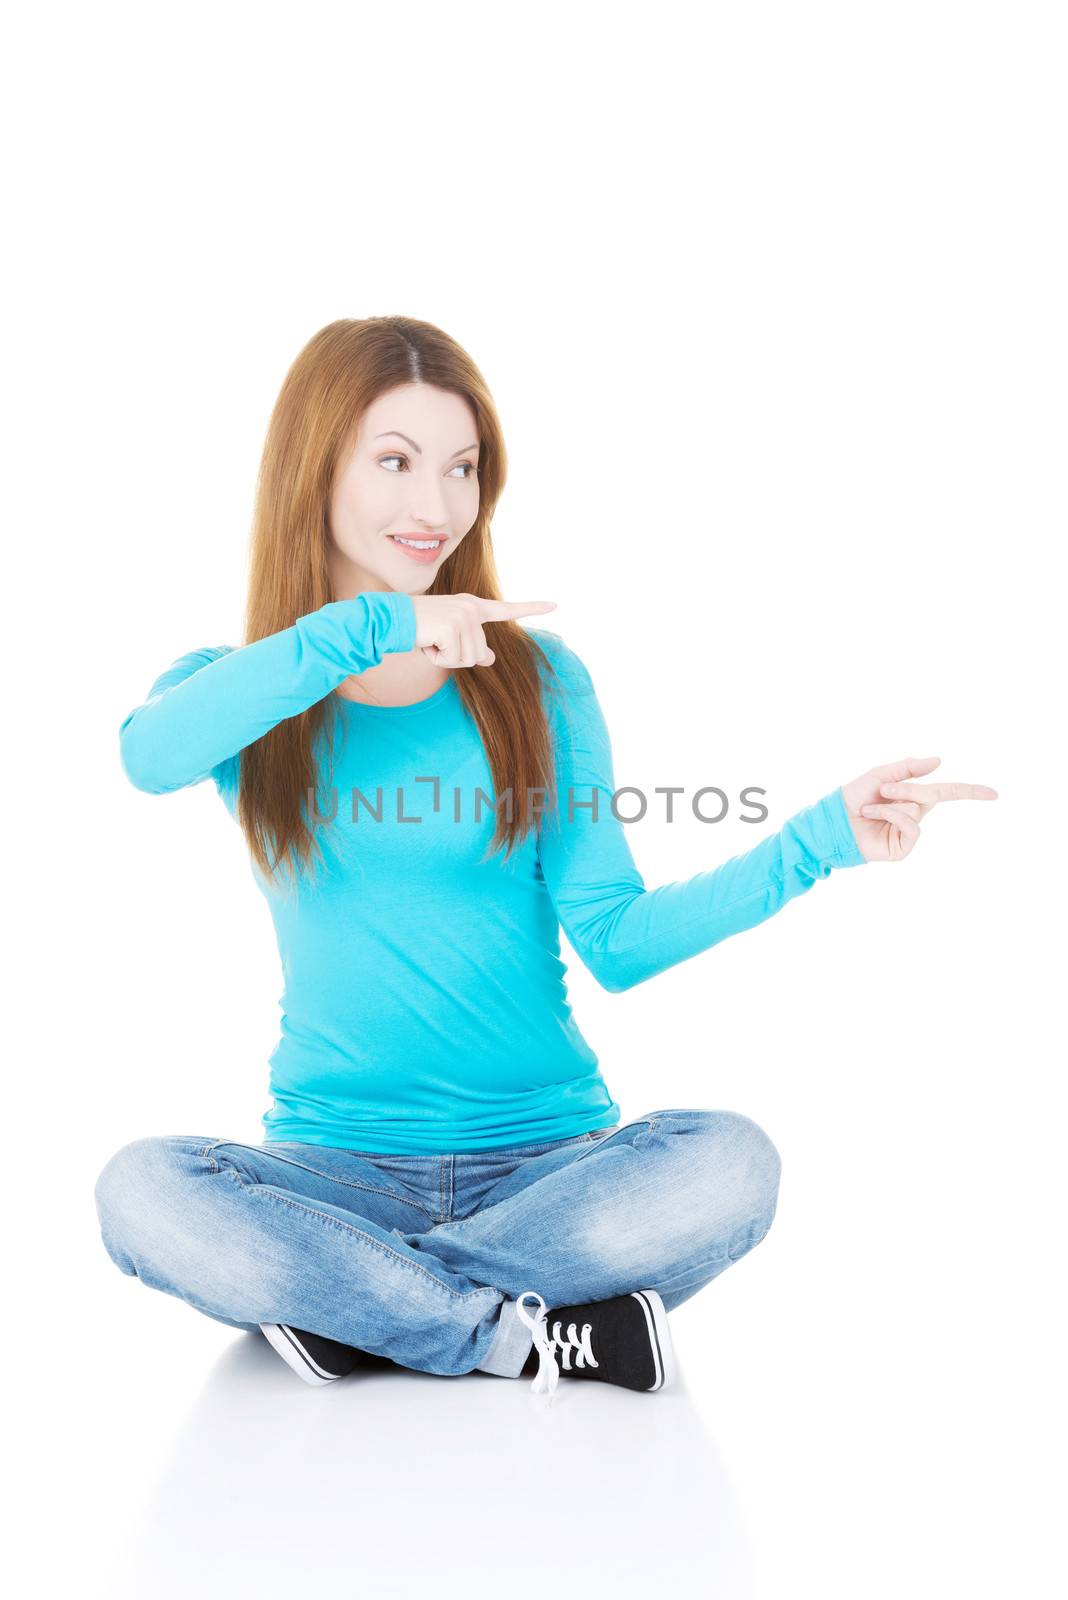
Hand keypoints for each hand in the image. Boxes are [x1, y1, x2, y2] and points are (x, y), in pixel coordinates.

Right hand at [410, 593, 556, 668]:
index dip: (531, 609)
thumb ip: (472, 647)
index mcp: (472, 606)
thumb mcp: (449, 638)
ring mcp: (463, 617)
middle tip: (435, 640)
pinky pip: (453, 660)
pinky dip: (437, 658)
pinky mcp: (453, 627)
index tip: (554, 605)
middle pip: (478, 654)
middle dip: (455, 656)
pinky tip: (427, 641)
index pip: (506, 610)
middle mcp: (471, 608)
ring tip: (430, 639)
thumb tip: (490, 659)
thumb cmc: (419, 629)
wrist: (392, 619)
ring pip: (467, 660)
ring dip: (445, 658)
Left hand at [841, 755, 997, 862]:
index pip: (947, 792)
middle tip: (883, 789)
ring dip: (893, 801)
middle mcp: (914, 814)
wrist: (833, 820)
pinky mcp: (902, 849)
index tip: (994, 794)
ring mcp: (909, 833)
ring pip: (918, 808)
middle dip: (907, 788)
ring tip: (871, 807)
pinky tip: (873, 815)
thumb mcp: (881, 774)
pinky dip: (892, 815)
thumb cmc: (853, 797)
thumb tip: (939, 761)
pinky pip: (910, 825)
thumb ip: (910, 768)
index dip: (971, 791)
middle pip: (933, 795)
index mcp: (912, 797)